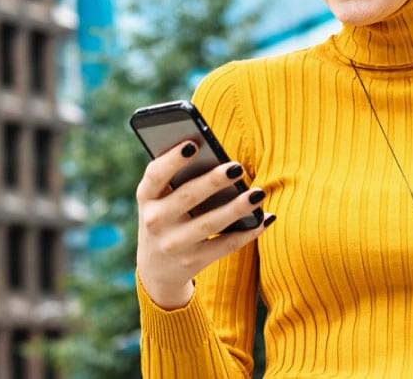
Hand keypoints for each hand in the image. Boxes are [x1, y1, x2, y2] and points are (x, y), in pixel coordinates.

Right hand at [135, 140, 273, 309]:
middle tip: (237, 167)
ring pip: (209, 223)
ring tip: (258, 193)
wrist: (157, 267)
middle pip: (187, 197)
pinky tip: (266, 218)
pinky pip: (225, 246)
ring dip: (236, 208)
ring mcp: (173, 244)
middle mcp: (155, 221)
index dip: (172, 160)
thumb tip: (218, 155)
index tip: (193, 144)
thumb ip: (180, 177)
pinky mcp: (192, 262)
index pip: (155, 175)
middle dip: (213, 181)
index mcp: (147, 197)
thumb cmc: (168, 215)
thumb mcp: (161, 198)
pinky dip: (248, 232)